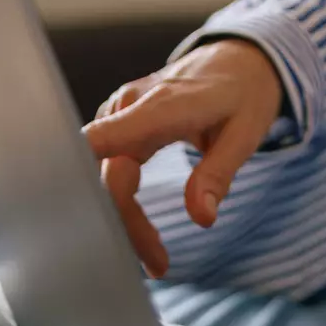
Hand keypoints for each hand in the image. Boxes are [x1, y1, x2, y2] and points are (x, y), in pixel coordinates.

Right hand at [84, 39, 283, 276]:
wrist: (239, 59)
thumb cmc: (244, 92)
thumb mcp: (245, 133)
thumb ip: (218, 173)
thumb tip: (201, 218)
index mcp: (161, 106)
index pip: (103, 140)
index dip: (80, 176)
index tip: (83, 221)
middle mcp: (130, 107)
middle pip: (108, 174)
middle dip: (126, 224)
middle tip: (158, 266)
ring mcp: (121, 114)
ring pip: (105, 175)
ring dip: (122, 218)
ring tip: (154, 258)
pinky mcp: (121, 124)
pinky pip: (110, 166)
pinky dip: (120, 201)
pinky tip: (136, 228)